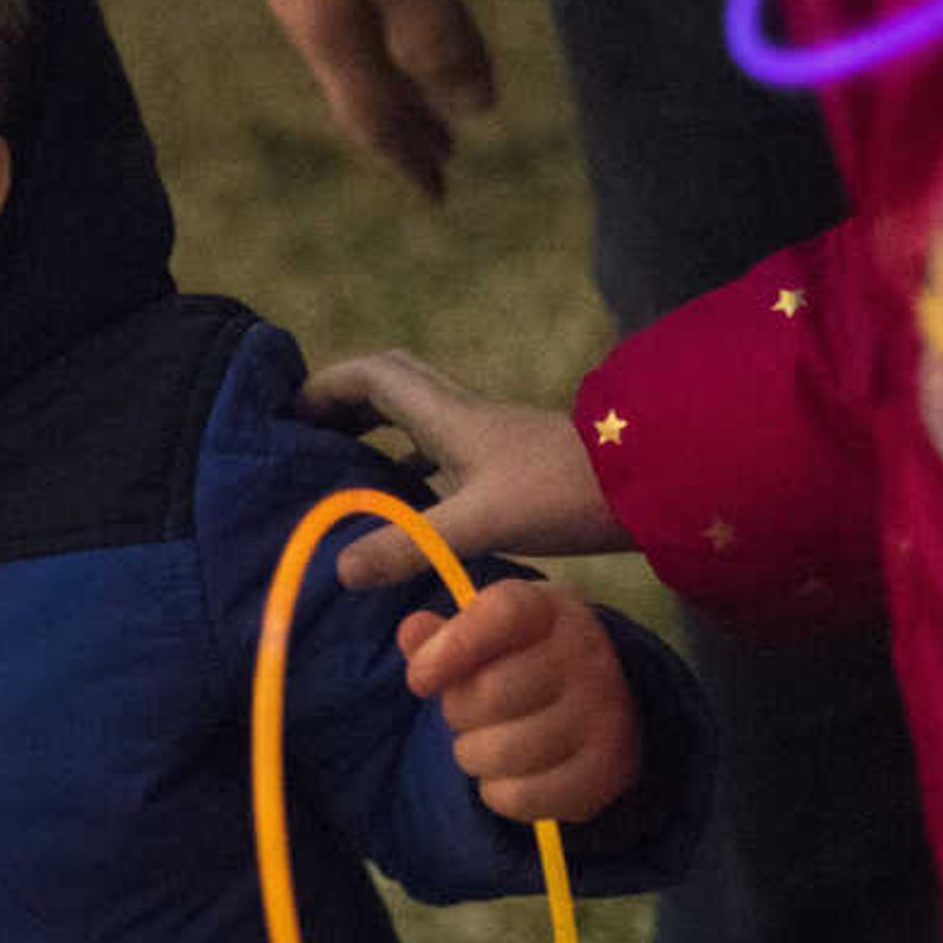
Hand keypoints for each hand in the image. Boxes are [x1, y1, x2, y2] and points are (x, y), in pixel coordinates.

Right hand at [223, 0, 498, 201]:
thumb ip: (441, 41)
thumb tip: (474, 110)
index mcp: (329, 35)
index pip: (374, 118)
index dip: (409, 157)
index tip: (441, 193)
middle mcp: (304, 13)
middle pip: (358, 89)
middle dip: (404, 125)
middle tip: (444, 154)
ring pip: (350, 50)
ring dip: (392, 80)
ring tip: (425, 95)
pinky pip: (343, 10)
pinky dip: (377, 36)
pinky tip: (391, 17)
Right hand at [298, 349, 625, 587]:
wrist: (655, 485)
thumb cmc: (563, 493)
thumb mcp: (477, 523)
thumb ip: (408, 544)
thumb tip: (338, 566)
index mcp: (448, 416)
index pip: (373, 376)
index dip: (326, 385)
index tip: (287, 412)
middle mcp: (465, 417)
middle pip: (393, 386)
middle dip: (346, 402)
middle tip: (310, 436)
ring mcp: (491, 439)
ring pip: (419, 420)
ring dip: (378, 435)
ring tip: (344, 474)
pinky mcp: (511, 464)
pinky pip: (445, 453)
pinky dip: (414, 469)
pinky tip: (409, 510)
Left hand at [396, 579, 637, 822]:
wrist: (598, 703)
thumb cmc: (521, 662)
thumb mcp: (484, 635)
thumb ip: (441, 635)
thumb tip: (412, 631)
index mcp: (552, 611)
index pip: (503, 613)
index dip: (451, 647)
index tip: (420, 678)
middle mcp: (587, 657)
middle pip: (488, 694)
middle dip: (457, 710)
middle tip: (469, 711)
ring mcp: (604, 716)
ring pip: (498, 753)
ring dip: (472, 754)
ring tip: (489, 740)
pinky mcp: (605, 772)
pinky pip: (519, 796)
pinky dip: (498, 791)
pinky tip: (511, 772)